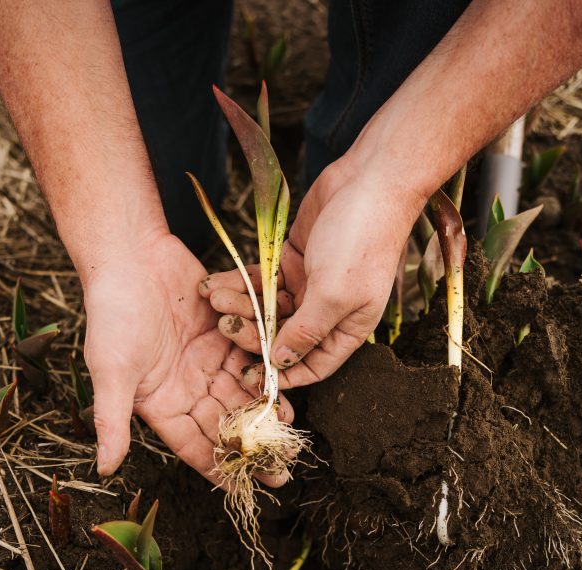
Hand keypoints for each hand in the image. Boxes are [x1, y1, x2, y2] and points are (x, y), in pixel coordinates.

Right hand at [83, 231, 292, 485]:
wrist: (129, 254)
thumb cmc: (112, 312)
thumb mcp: (110, 370)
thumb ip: (112, 420)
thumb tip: (105, 469)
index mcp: (161, 403)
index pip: (194, 446)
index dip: (219, 469)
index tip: (247, 490)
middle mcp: (187, 385)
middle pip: (226, 422)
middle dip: (254, 443)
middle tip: (284, 466)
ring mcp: (208, 357)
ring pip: (244, 390)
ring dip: (267, 407)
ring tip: (292, 423)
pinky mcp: (224, 329)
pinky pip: (252, 352)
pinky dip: (268, 365)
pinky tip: (289, 377)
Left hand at [199, 158, 425, 388]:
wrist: (370, 180)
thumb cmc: (362, 240)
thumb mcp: (334, 294)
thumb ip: (306, 330)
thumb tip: (282, 362)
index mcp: (347, 327)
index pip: (312, 365)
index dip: (282, 374)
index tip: (249, 377)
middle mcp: (327, 310)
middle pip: (282, 336)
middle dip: (252, 334)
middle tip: (224, 326)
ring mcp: (308, 283)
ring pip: (267, 306)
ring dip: (240, 305)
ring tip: (212, 297)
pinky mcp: (292, 258)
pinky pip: (260, 279)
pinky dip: (240, 281)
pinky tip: (215, 282)